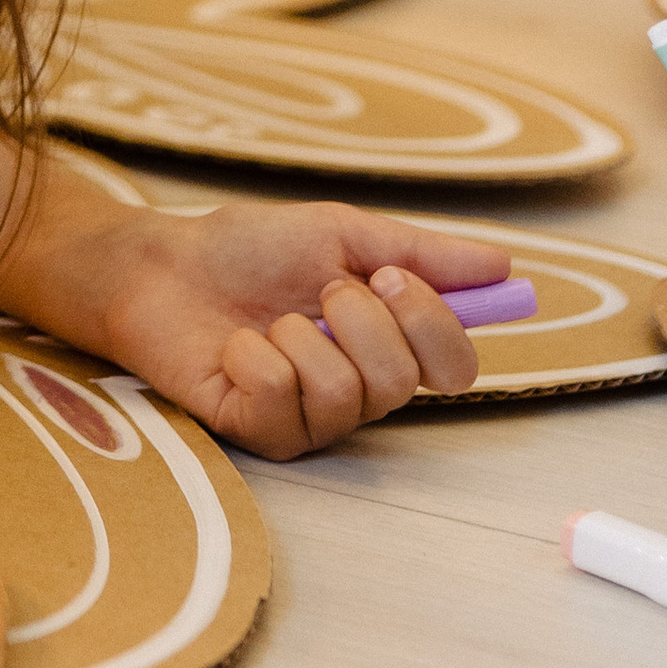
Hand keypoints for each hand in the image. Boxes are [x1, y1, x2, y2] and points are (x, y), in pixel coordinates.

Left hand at [95, 199, 508, 457]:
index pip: (456, 367)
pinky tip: (235, 347)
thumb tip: (505, 264)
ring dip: (304, 335)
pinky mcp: (262, 434)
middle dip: (362, 320)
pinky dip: (257, 356)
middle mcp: (360, 389)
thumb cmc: (248, 250)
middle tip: (321, 290)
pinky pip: (286, 400)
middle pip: (407, 383)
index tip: (390, 276)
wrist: (161, 265)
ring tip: (271, 319)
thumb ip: (421, 252)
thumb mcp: (339, 233)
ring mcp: (312, 419)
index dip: (435, 324)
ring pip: (348, 394)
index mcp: (387, 342)